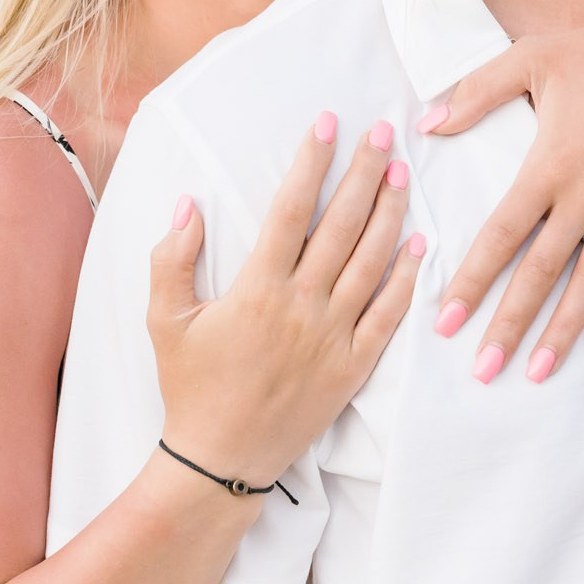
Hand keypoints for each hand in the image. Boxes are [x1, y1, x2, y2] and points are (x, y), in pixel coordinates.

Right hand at [148, 114, 425, 484]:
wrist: (219, 459)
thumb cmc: (190, 387)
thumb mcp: (164, 320)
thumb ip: (172, 259)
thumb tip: (188, 204)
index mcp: (257, 289)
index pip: (291, 210)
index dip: (311, 162)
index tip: (327, 124)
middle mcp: (302, 306)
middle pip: (342, 225)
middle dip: (364, 172)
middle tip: (383, 131)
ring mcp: (333, 337)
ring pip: (372, 262)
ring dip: (390, 212)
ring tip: (403, 172)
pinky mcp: (354, 367)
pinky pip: (388, 315)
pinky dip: (407, 278)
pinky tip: (419, 245)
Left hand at [421, 0, 583, 383]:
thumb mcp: (530, 58)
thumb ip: (476, 92)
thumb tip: (427, 124)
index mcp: (549, 164)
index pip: (501, 235)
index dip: (473, 280)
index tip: (447, 319)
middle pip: (540, 273)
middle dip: (509, 324)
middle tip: (484, 370)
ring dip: (562, 329)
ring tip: (537, 370)